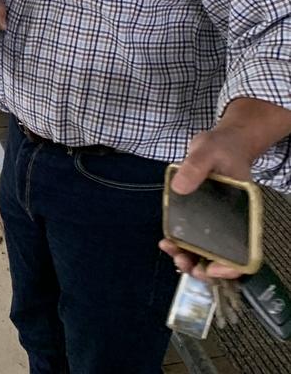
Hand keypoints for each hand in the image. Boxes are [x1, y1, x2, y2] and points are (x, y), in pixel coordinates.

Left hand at [159, 127, 252, 280]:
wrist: (219, 142)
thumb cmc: (222, 147)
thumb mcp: (208, 151)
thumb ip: (196, 167)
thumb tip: (179, 188)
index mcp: (243, 214)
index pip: (245, 252)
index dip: (230, 267)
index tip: (211, 269)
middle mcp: (232, 223)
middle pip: (221, 257)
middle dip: (200, 266)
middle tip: (180, 259)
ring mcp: (216, 222)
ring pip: (205, 251)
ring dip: (188, 257)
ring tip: (170, 250)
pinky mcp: (202, 217)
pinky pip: (193, 237)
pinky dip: (182, 243)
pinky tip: (167, 240)